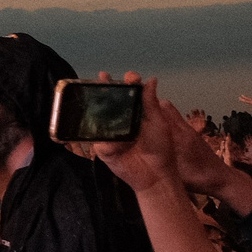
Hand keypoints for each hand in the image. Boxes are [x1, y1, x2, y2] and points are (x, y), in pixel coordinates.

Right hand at [69, 72, 174, 190]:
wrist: (155, 175)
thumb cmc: (161, 149)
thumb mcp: (159, 123)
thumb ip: (151, 103)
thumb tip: (151, 79)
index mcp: (136, 113)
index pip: (130, 94)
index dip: (128, 83)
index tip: (130, 77)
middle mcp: (121, 120)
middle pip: (110, 101)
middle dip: (105, 87)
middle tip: (102, 76)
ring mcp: (110, 133)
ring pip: (99, 115)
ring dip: (94, 103)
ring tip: (91, 91)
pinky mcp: (102, 146)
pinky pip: (96, 136)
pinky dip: (100, 132)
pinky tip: (103, 126)